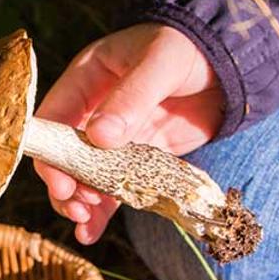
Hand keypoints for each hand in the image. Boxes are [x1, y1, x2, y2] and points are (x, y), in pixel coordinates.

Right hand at [33, 22, 223, 243]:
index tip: (61, 181)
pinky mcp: (137, 157)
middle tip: (77, 208)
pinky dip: (103, 210)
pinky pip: (114, 186)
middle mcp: (92, 110)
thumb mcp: (160, 64)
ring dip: (81, 201)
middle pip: (64, 154)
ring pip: (86, 176)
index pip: (53, 119)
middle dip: (65, 184)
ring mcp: (115, 137)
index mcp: (87, 79)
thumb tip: (99, 138)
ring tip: (84, 223)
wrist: (228, 62)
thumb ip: (131, 98)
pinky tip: (91, 232)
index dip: (50, 152)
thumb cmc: (188, 48)